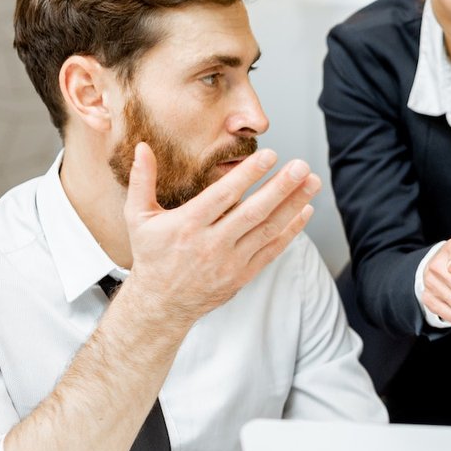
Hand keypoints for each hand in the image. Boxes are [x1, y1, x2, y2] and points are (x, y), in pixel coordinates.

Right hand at [122, 143, 321, 326]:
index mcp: (187, 226)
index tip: (269, 156)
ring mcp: (230, 262)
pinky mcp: (243, 275)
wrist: (162, 303)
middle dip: (281, 188)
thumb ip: (142, 180)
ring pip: (268, 230)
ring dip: (293, 205)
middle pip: (253, 213)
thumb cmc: (151, 254)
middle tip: (302, 166)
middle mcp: (211, 244)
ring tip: (313, 182)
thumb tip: (141, 146)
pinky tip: (305, 210)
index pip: (223, 196)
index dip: (247, 175)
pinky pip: (272, 250)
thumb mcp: (138, 217)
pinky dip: (291, 231)